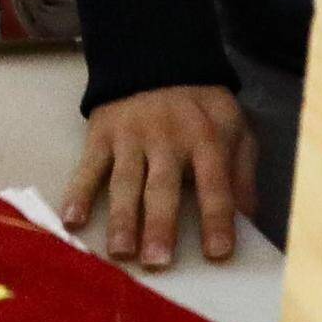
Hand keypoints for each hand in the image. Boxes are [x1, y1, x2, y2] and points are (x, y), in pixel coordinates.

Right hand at [63, 86, 254, 270]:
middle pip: (163, 187)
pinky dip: (78, 194)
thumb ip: (242, 173)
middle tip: (158, 262)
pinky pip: (88, 167)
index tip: (217, 253)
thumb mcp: (235, 128)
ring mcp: (131, 137)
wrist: (156, 59)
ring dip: (121, 218)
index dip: (216, 218)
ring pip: (125, 182)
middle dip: (160, 225)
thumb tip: (248, 221)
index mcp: (206, 138)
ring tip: (119, 253)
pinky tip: (73, 222)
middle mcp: (167, 138)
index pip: (214, 183)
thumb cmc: (201, 108)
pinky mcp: (102, 135)